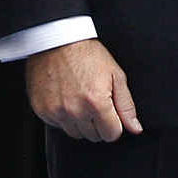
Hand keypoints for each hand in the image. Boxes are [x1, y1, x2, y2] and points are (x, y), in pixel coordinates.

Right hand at [25, 38, 141, 142]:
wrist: (57, 41)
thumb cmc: (88, 55)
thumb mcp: (116, 75)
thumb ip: (126, 105)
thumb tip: (135, 128)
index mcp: (97, 103)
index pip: (111, 135)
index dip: (114, 124)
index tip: (110, 112)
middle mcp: (75, 111)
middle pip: (94, 136)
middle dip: (98, 123)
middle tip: (94, 100)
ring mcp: (56, 111)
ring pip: (75, 133)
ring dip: (80, 121)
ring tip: (80, 98)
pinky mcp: (42, 110)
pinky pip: (57, 125)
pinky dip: (63, 116)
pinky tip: (65, 98)